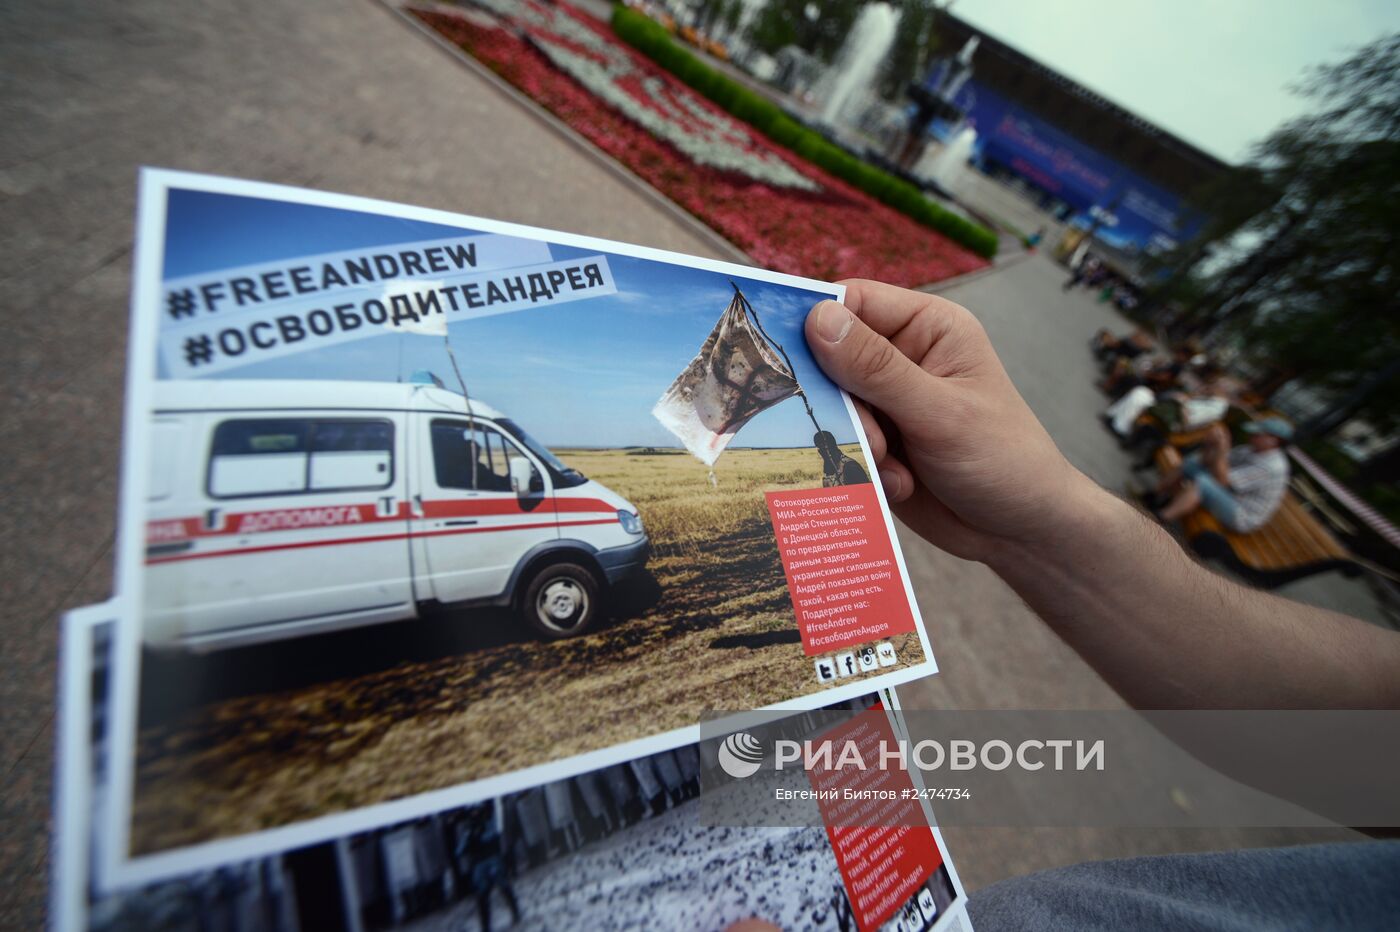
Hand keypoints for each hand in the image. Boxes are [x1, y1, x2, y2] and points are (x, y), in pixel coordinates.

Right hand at [805, 280, 1093, 563]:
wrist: (1020, 532)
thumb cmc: (1003, 459)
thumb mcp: (940, 412)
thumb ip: (877, 368)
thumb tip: (817, 319)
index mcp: (928, 327)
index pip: (855, 301)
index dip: (817, 320)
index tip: (790, 354)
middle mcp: (904, 358)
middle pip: (832, 358)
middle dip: (843, 403)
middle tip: (873, 437)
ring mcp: (889, 403)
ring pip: (834, 407)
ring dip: (856, 442)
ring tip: (894, 466)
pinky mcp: (879, 443)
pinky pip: (842, 444)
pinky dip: (863, 468)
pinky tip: (900, 484)